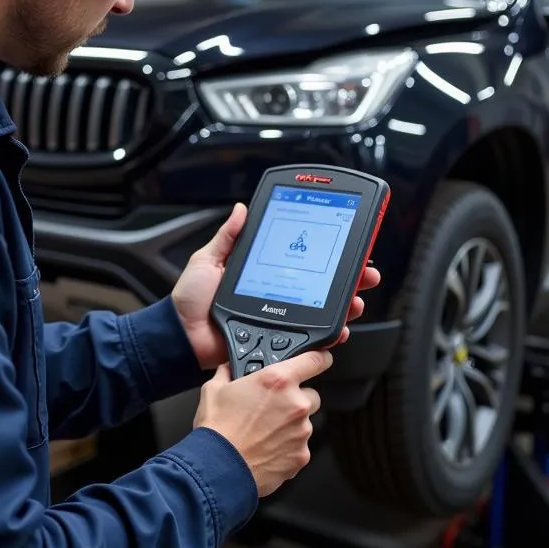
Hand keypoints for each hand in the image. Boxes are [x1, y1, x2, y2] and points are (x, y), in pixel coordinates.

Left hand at [171, 203, 381, 369]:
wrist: (183, 336)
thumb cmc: (192, 300)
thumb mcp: (208, 259)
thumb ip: (228, 237)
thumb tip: (241, 208)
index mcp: (266, 271)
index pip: (303, 258)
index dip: (327, 252)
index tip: (348, 243)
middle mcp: (279, 293)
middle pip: (323, 283)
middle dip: (351, 277)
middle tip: (365, 273)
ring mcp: (282, 317)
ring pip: (324, 309)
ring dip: (347, 303)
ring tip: (357, 298)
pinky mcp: (281, 339)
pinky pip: (312, 337)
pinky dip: (331, 332)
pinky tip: (341, 326)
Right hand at [194, 350, 333, 495]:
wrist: (218, 468)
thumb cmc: (218, 430)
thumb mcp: (214, 388)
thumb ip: (228, 372)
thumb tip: (229, 368)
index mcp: (277, 380)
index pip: (315, 360)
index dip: (320, 358)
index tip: (321, 359)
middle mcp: (295, 404)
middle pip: (311, 395)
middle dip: (296, 399)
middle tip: (273, 408)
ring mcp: (301, 432)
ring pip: (305, 423)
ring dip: (290, 425)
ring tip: (264, 433)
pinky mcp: (301, 456)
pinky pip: (300, 446)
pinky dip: (288, 447)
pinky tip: (267, 449)